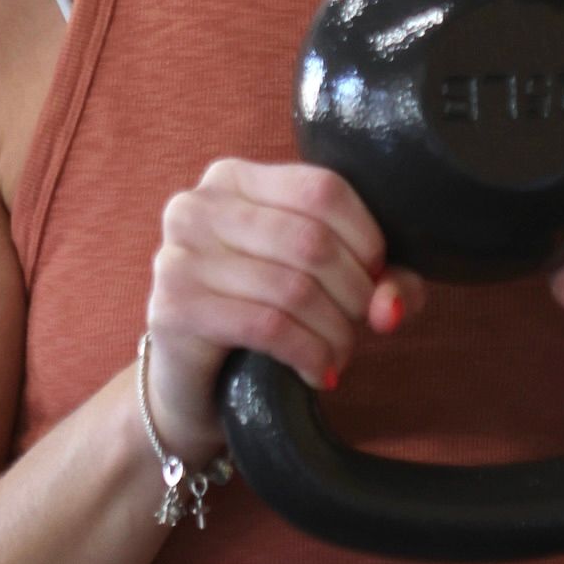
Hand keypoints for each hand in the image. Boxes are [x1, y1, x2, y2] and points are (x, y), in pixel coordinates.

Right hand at [144, 159, 424, 463]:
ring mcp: (177, 256)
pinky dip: (309, 354)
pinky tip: (319, 373)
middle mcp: (196, 206)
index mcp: (233, 178)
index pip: (322, 189)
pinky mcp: (172, 309)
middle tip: (360, 326)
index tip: (376, 278)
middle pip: (310, 240)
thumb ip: (379, 281)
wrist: (198, 385)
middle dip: (354, 293)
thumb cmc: (267, 316)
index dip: (366, 238)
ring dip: (335, 331)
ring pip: (292, 288)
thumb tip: (391, 308)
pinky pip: (266, 326)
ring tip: (341, 353)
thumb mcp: (331, 284)